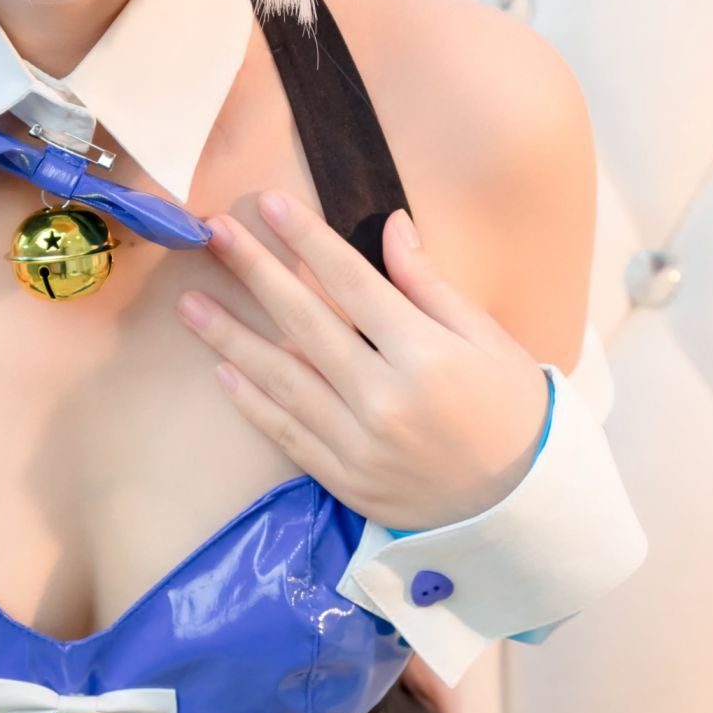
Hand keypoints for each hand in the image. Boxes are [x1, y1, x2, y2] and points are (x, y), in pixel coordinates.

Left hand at [177, 192, 549, 529]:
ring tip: (188, 303)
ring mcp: (359, 445)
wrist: (523, 510)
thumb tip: (391, 225)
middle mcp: (384, 400)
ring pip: (280, 380)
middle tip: (211, 233)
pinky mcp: (345, 481)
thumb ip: (429, 285)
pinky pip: (286, 434)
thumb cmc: (512, 412)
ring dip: (229, 337)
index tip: (268, 203)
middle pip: (303, 322)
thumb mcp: (487, 340)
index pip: (351, 283)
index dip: (307, 240)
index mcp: (425, 355)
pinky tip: (222, 369)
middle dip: (253, 271)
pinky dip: (252, 402)